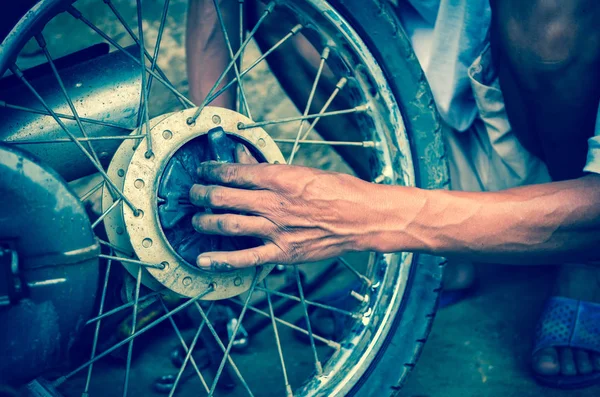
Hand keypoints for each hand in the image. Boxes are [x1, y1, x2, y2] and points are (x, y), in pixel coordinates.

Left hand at [189, 146, 385, 269]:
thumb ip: (268, 168)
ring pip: (229, 224)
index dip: (212, 171)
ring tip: (194, 220)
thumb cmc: (338, 190)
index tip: (203, 171)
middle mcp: (274, 203)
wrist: (362, 218)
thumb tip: (242, 157)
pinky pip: (246, 258)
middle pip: (224, 197)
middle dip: (201, 194)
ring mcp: (277, 229)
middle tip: (192, 194)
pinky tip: (203, 259)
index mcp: (279, 178)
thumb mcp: (302, 171)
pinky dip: (222, 260)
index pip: (234, 172)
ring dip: (205, 221)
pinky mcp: (283, 252)